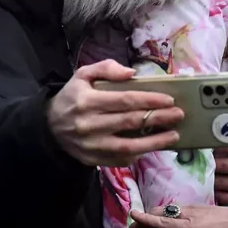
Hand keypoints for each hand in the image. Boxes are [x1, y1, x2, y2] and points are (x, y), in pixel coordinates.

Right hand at [46, 60, 184, 166]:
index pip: (125, 100)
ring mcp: (92, 145)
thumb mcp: (83, 75)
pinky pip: (120, 159)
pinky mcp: (93, 159)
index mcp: (88, 101)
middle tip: (179, 115)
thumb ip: (106, 68)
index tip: (169, 99)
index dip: (149, 100)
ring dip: (155, 142)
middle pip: (130, 122)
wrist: (48, 127)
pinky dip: (139, 154)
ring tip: (174, 136)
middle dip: (158, 118)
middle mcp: (90, 125)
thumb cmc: (72, 97)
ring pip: (129, 146)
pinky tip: (153, 147)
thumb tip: (132, 73)